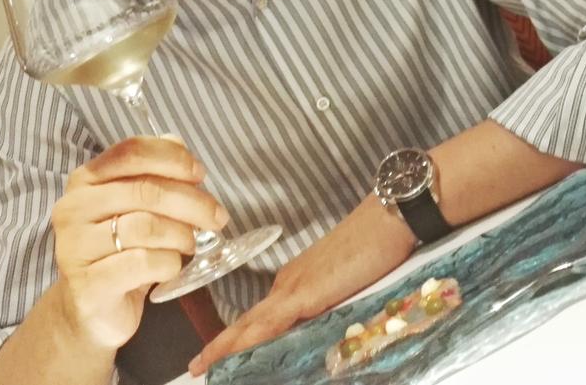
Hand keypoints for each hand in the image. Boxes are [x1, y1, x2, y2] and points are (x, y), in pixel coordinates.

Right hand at [51, 136, 228, 349]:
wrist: (90, 310)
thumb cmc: (120, 251)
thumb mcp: (136, 208)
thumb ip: (153, 174)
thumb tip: (178, 143)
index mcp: (85, 181)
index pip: (131, 152)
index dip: (172, 158)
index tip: (199, 173)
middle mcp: (73, 209)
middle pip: (146, 190)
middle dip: (192, 202)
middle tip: (216, 217)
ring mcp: (75, 248)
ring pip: (146, 227)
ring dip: (182, 235)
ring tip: (190, 244)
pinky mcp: (88, 284)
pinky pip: (143, 263)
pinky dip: (169, 263)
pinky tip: (171, 267)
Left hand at [188, 194, 415, 375]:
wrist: (387, 218)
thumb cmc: (376, 245)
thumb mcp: (349, 283)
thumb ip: (332, 305)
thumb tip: (323, 331)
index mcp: (296, 281)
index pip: (261, 316)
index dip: (238, 336)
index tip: (219, 353)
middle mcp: (288, 284)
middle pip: (248, 323)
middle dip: (222, 347)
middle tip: (198, 366)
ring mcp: (293, 288)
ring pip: (251, 326)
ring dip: (226, 348)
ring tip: (203, 366)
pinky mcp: (304, 294)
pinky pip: (268, 325)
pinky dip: (247, 343)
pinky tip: (231, 358)